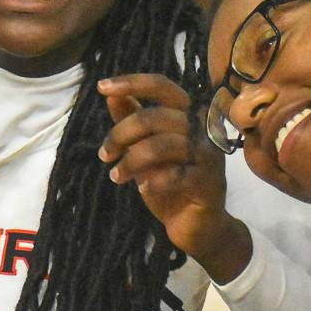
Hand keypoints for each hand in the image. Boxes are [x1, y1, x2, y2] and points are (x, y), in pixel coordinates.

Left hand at [96, 73, 251, 283]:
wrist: (199, 228)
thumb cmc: (171, 182)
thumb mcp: (145, 148)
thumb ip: (132, 119)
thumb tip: (111, 94)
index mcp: (189, 115)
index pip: (163, 87)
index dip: (133, 83)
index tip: (101, 87)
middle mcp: (203, 130)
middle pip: (155, 117)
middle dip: (121, 134)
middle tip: (104, 154)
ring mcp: (209, 156)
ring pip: (162, 145)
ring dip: (130, 161)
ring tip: (116, 176)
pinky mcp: (209, 183)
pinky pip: (175, 175)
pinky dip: (152, 182)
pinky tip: (142, 190)